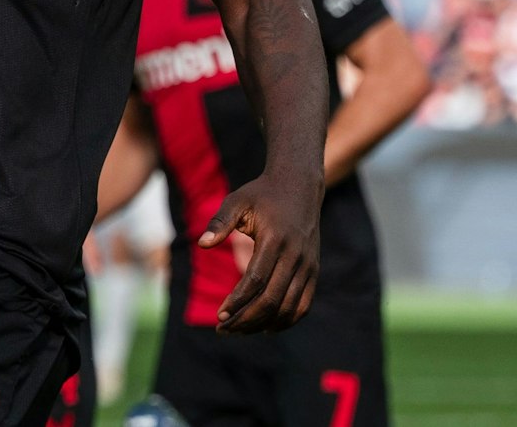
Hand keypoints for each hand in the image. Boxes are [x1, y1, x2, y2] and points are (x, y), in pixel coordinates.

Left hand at [199, 172, 320, 332]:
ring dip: (264, 324)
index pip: (255, 281)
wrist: (299, 186)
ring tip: (240, 331)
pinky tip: (266, 328)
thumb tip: (202, 244)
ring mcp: (309, 265)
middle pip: (272, 299)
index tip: (220, 316)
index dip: (237, 302)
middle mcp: (296, 255)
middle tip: (224, 329)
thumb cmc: (261, 194)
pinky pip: (304, 304)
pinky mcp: (314, 270)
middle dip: (246, 319)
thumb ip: (219, 222)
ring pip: (289, 307)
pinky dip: (287, 320)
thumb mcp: (237, 200)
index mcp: (275, 240)